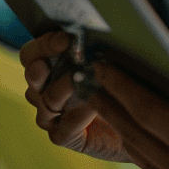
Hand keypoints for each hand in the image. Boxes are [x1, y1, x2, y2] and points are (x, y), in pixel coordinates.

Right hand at [20, 31, 132, 162]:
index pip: (31, 54)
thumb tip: (97, 32)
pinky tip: (94, 106)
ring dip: (67, 88)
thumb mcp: (111, 61)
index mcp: (50, 66)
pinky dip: (79, 116)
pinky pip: (63, 127)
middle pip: (32, 74)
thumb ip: (97, 48)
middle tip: (66, 61)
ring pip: (46, 100)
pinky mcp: (64, 136)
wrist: (137, 120)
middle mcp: (44, 90)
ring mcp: (51, 116)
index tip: (68, 39)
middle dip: (46, 65)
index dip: (44, 45)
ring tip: (87, 81)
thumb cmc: (122, 83)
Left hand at [85, 50, 168, 168]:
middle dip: (109, 101)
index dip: (121, 85)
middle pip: (133, 131)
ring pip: (138, 150)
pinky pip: (151, 164)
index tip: (103, 63)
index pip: (147, 111)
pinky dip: (137, 141)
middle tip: (90, 73)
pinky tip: (133, 125)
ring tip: (104, 94)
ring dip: (118, 122)